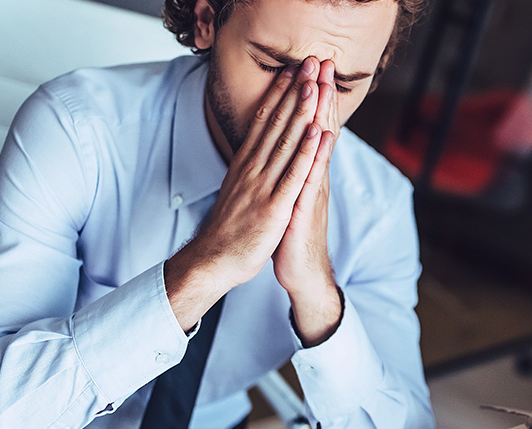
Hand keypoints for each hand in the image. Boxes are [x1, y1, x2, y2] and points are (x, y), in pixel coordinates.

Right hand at [165, 58, 322, 330]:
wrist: (213, 262)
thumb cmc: (228, 230)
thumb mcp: (236, 192)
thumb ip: (246, 171)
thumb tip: (253, 154)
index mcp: (244, 166)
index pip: (262, 123)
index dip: (278, 96)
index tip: (290, 71)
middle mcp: (252, 170)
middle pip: (275, 124)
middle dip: (293, 92)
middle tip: (307, 64)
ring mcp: (263, 187)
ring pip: (285, 143)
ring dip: (301, 112)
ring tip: (315, 85)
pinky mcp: (274, 207)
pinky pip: (293, 176)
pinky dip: (306, 153)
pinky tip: (317, 133)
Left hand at [274, 59, 341, 345]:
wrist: (303, 273)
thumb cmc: (294, 236)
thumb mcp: (293, 197)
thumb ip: (296, 172)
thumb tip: (293, 149)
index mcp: (307, 172)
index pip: (313, 127)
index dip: (313, 97)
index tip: (313, 68)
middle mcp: (313, 177)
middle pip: (320, 129)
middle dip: (321, 95)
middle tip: (324, 62)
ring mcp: (312, 192)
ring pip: (319, 147)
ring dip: (322, 114)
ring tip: (323, 85)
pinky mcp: (305, 209)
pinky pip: (312, 177)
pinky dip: (317, 154)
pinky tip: (322, 135)